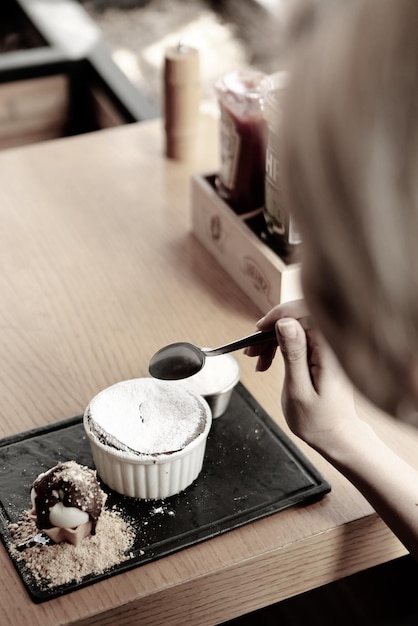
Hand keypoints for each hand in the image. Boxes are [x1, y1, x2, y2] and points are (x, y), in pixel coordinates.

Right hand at [246, 301, 358, 451]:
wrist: (337, 436)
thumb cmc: (319, 421)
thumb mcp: (298, 389)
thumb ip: (293, 353)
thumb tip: (285, 322)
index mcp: (329, 351)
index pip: (305, 313)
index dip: (279, 315)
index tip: (259, 330)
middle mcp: (333, 345)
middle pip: (299, 318)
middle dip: (272, 330)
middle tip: (253, 352)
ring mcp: (330, 348)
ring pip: (297, 328)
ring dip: (274, 340)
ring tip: (258, 361)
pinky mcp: (324, 353)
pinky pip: (300, 339)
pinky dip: (282, 346)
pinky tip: (269, 361)